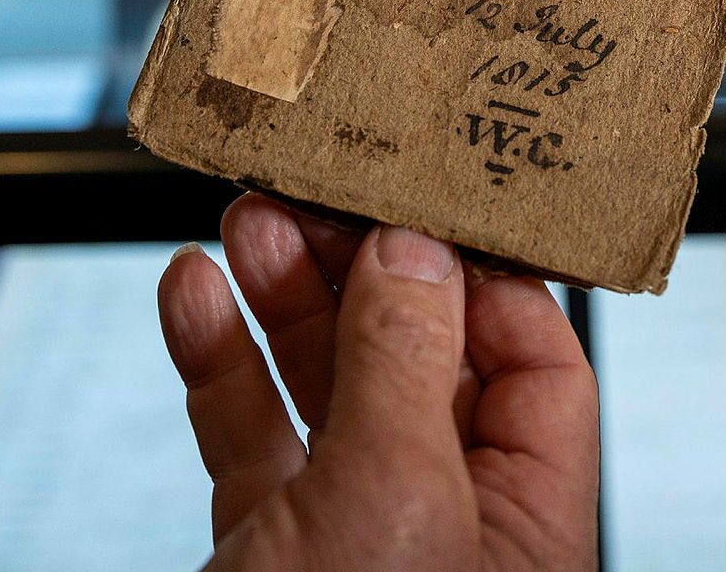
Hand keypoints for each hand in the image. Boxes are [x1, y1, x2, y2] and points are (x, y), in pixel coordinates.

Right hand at [159, 196, 598, 571]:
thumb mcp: (398, 502)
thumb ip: (410, 364)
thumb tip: (421, 249)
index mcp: (523, 514)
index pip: (533, 359)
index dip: (481, 272)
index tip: (423, 194)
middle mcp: (445, 517)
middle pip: (417, 350)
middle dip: (358, 264)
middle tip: (310, 190)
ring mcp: (350, 530)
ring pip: (323, 381)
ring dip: (280, 293)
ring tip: (244, 220)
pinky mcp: (267, 547)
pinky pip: (249, 434)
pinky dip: (219, 359)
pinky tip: (192, 297)